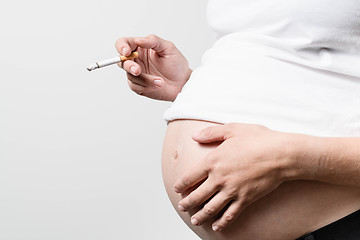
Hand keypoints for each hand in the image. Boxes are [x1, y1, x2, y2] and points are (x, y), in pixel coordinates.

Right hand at [115, 35, 191, 100]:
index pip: (124, 43)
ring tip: (160, 81)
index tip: (127, 52)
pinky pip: (135, 86)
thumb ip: (153, 41)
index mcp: (140, 48)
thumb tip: (138, 40)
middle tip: (138, 70)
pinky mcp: (139, 86)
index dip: (121, 47)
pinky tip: (158, 84)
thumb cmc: (177, 64)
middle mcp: (136, 60)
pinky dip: (147, 86)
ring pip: (130, 76)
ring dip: (145, 79)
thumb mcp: (168, 48)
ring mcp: (136, 74)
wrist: (183, 83)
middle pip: (122, 61)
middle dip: (129, 66)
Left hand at [174, 123, 295, 231]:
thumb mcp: (232, 129)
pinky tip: (217, 226)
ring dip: (200, 215)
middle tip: (182, 207)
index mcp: (213, 161)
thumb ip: (210, 133)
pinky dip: (222, 222)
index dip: (181, 184)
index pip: (190, 177)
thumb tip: (194, 136)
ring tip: (195, 219)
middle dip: (187, 203)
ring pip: (211, 208)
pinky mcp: (245, 199)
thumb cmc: (258, 140)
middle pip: (197, 195)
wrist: (281, 154)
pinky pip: (230, 214)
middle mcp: (219, 179)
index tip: (177, 189)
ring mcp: (232, 191)